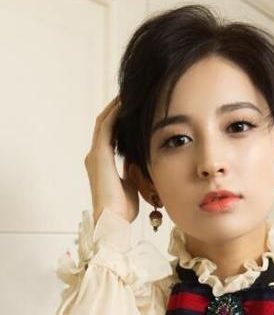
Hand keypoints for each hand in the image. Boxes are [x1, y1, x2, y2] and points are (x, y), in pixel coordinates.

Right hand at [84, 96, 139, 224]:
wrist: (113, 219)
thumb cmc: (122, 210)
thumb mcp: (130, 184)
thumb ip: (130, 170)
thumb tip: (136, 160)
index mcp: (101, 164)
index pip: (109, 137)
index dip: (117, 122)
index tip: (130, 111)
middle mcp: (95, 157)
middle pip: (104, 125)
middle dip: (115, 110)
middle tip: (128, 96)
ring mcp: (96, 155)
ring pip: (103, 123)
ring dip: (114, 107)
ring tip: (126, 95)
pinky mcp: (99, 155)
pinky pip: (106, 127)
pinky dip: (114, 114)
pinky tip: (124, 104)